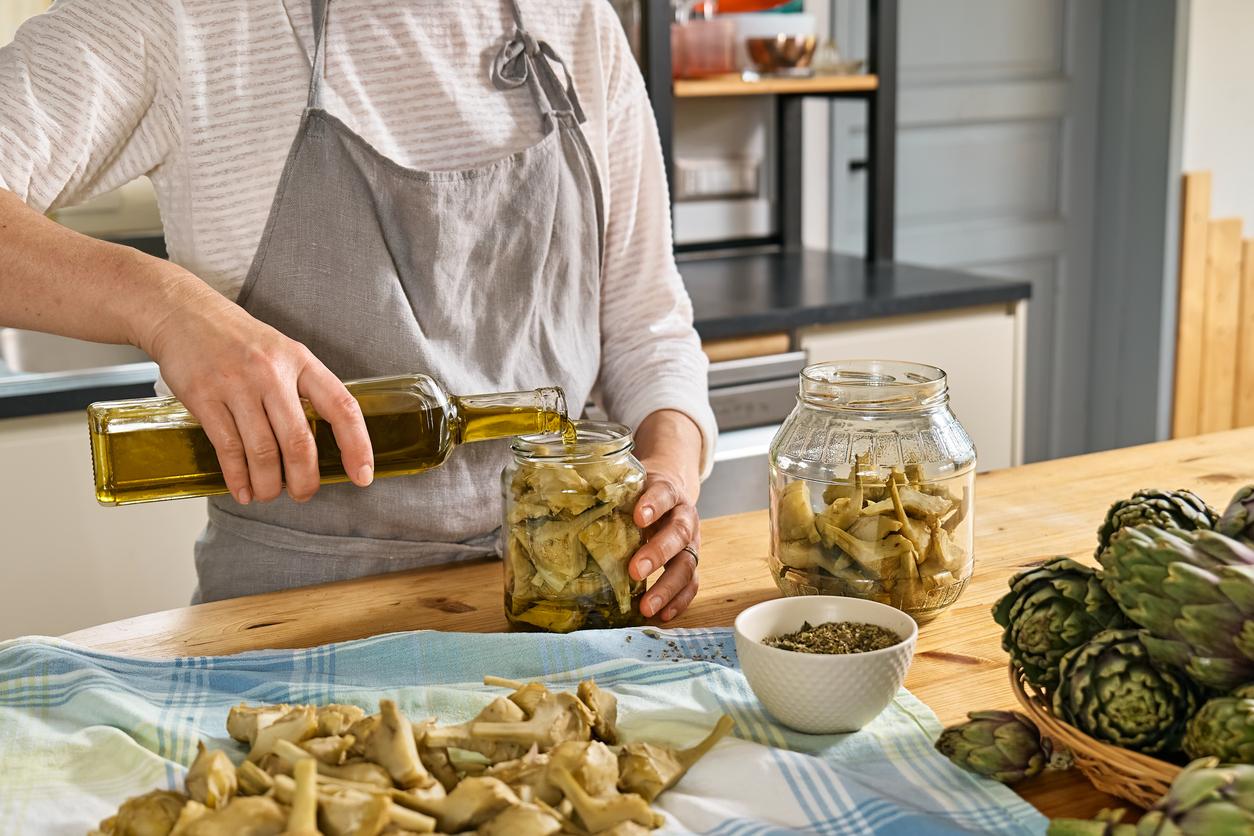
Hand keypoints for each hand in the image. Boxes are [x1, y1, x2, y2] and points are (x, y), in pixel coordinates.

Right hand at [140, 275, 373, 504]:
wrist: (184, 314)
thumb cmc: (239, 340)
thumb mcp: (284, 353)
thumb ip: (305, 390)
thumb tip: (324, 442)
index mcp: (301, 362)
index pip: (342, 407)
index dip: (357, 445)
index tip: (363, 475)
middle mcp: (272, 373)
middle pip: (299, 441)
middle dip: (305, 479)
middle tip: (304, 494)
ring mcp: (237, 385)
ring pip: (263, 451)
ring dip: (269, 483)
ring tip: (269, 494)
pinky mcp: (204, 397)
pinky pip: (228, 448)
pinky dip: (237, 477)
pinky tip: (243, 490)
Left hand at [627, 410, 704, 621]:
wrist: (672, 491)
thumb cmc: (641, 492)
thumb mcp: (629, 485)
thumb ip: (609, 495)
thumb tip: (559, 507)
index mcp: (668, 491)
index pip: (663, 493)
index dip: (654, 504)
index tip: (638, 516)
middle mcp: (684, 516)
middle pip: (679, 533)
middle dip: (658, 553)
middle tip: (635, 570)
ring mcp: (691, 542)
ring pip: (688, 563)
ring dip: (668, 587)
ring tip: (647, 607)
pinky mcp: (691, 561)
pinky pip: (692, 583)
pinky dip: (679, 601)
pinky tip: (662, 615)